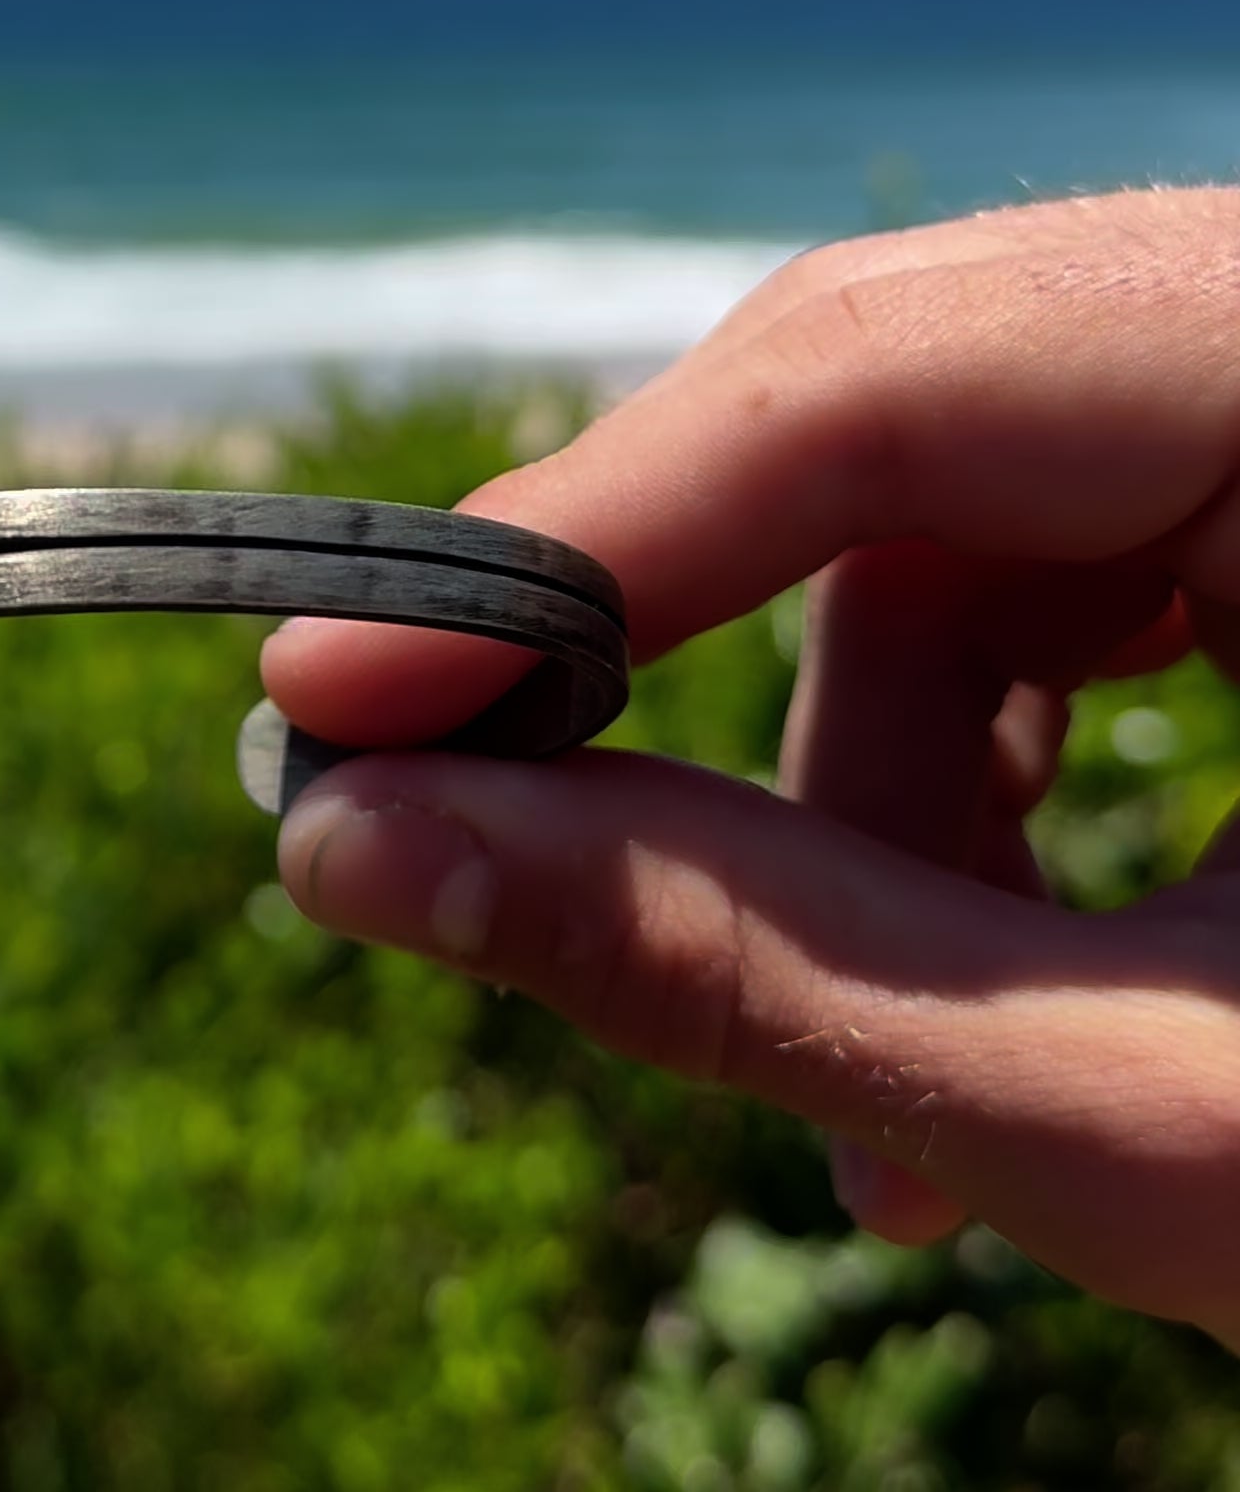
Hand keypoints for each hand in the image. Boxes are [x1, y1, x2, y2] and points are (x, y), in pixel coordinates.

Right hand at [264, 186, 1239, 1341]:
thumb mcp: (1170, 1119)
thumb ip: (738, 968)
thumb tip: (355, 847)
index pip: (896, 372)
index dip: (581, 542)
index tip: (335, 695)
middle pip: (904, 408)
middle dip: (689, 666)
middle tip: (488, 839)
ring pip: (965, 510)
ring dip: (852, 783)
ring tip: (877, 1115)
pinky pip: (1063, 561)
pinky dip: (967, 757)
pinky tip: (986, 954)